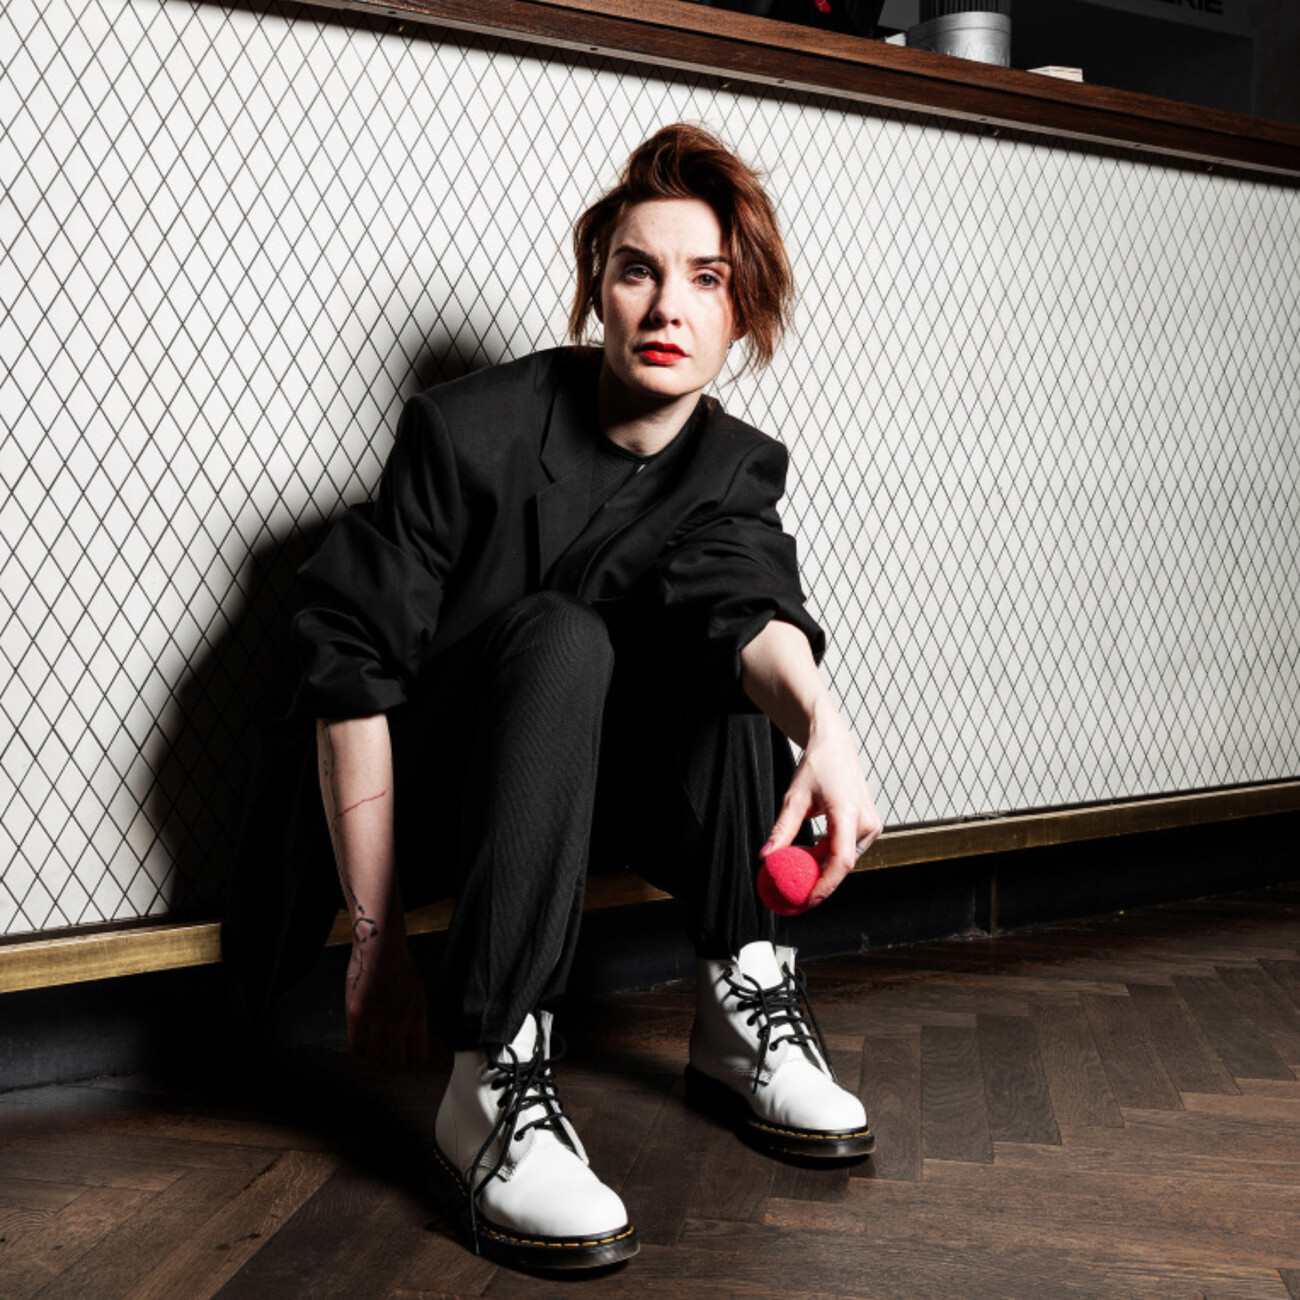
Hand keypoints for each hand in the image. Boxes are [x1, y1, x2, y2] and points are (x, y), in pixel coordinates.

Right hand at [344, 931, 428, 1071]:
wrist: (381, 948)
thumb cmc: (400, 966)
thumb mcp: (417, 994)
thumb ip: (413, 1018)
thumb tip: (409, 1039)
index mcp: (418, 1017)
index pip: (418, 1057)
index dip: (411, 1061)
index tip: (406, 1058)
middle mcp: (398, 1023)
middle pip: (395, 1066)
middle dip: (392, 1066)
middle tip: (388, 1059)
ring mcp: (376, 1021)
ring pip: (373, 1058)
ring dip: (373, 1054)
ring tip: (373, 1044)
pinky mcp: (356, 1016)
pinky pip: (355, 1047)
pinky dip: (358, 1047)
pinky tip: (361, 1039)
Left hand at [761, 700, 881, 906]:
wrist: (836, 748)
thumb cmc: (817, 769)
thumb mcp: (793, 799)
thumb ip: (781, 831)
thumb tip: (766, 857)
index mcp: (848, 813)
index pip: (841, 861)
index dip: (825, 885)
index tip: (808, 900)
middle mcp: (866, 822)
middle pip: (842, 864)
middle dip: (819, 879)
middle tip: (794, 889)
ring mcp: (872, 824)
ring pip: (846, 858)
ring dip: (823, 865)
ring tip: (799, 863)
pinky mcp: (871, 826)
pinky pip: (849, 849)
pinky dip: (830, 855)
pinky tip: (811, 853)